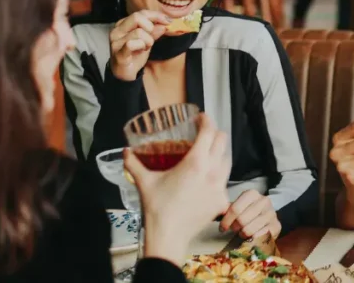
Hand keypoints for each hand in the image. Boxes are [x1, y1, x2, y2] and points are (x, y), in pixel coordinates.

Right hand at [108, 10, 170, 80]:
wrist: (125, 73)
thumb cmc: (134, 54)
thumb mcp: (147, 40)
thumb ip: (155, 31)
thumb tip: (165, 23)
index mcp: (123, 24)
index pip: (141, 13)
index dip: (156, 15)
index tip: (168, 21)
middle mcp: (117, 30)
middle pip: (137, 17)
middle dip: (150, 27)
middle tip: (152, 39)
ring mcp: (116, 41)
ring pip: (138, 32)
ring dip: (148, 41)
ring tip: (145, 47)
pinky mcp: (118, 53)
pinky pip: (132, 44)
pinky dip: (141, 47)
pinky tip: (140, 51)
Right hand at [125, 114, 231, 264]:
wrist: (168, 237)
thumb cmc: (157, 208)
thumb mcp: (144, 182)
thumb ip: (133, 163)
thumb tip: (125, 152)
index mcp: (196, 163)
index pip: (209, 132)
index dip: (207, 121)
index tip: (201, 117)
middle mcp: (212, 172)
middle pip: (222, 142)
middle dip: (215, 133)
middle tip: (204, 133)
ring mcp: (220, 186)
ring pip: (227, 160)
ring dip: (220, 152)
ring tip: (208, 152)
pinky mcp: (222, 200)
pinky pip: (225, 181)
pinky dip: (219, 174)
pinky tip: (209, 176)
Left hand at [220, 190, 280, 239]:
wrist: (267, 220)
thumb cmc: (248, 214)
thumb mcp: (238, 207)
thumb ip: (227, 209)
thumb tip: (212, 210)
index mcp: (252, 194)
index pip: (235, 209)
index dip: (226, 220)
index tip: (222, 228)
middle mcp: (264, 201)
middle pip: (241, 220)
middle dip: (234, 228)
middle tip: (234, 230)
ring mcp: (272, 214)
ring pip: (249, 230)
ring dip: (242, 234)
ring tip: (242, 233)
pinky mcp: (276, 226)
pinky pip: (258, 237)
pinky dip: (252, 239)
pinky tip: (251, 237)